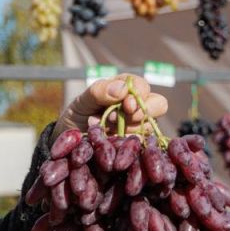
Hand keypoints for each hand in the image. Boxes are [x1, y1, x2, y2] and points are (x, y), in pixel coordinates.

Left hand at [53, 73, 168, 139]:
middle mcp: (136, 106)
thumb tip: (122, 89)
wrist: (70, 142)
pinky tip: (113, 142)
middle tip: (118, 118)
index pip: (142, 86)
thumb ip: (98, 91)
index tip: (126, 105)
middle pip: (159, 104)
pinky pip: (143, 144)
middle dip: (143, 111)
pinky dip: (128, 144)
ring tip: (108, 130)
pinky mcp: (136, 144)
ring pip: (151, 125)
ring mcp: (138, 126)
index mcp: (124, 89)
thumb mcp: (81, 102)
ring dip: (130, 129)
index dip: (139, 94)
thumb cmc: (77, 117)